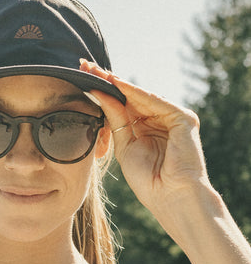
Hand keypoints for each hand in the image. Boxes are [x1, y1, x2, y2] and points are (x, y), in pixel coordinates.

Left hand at [80, 59, 210, 214]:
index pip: (121, 104)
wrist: (170, 198)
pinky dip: (134, 92)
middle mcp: (158, 119)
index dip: (102, 91)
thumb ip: (116, 121)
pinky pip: (154, 101)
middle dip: (106, 81)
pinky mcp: (183, 118)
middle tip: (84, 65)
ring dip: (116, 82)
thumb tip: (99, 94)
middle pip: (128, 96)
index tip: (81, 77)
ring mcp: (171, 118)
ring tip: (94, 71)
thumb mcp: (125, 146)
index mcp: (144, 128)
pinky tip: (115, 83)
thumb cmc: (148, 180)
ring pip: (139, 95)